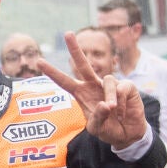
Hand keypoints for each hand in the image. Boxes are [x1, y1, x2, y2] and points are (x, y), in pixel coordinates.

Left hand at [37, 31, 147, 149]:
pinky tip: (122, 112)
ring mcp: (110, 84)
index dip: (52, 72)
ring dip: (110, 98)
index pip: (64, 81)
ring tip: (114, 112)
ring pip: (107, 80)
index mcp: (82, 94)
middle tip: (67, 33)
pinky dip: (121, 103)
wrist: (127, 134)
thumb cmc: (108, 129)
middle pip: (82, 64)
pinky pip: (121, 89)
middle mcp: (94, 85)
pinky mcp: (126, 86)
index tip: (39, 61)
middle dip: (75, 49)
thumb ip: (98, 117)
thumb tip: (106, 103)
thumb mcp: (97, 128)